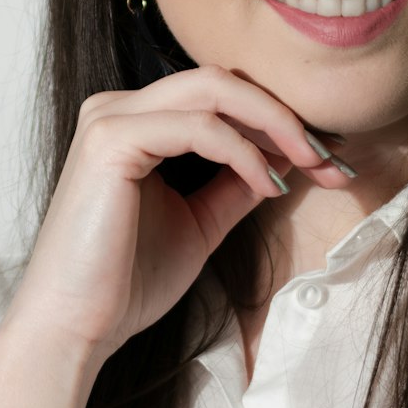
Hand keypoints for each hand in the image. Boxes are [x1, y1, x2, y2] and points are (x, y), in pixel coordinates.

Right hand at [0, 64, 352, 366]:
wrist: (75, 327)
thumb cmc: (126, 282)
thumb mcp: (200, 222)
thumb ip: (236, 183)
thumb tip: (288, 156)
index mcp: (134, 121)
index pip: (219, 96)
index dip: (279, 120)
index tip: (329, 158)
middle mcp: (118, 107)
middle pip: (222, 80)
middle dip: (285, 115)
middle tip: (332, 156)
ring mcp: (111, 117)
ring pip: (215, 90)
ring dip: (275, 125)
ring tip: (312, 164)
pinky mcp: (111, 139)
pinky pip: (199, 127)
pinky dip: (244, 152)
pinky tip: (269, 184)